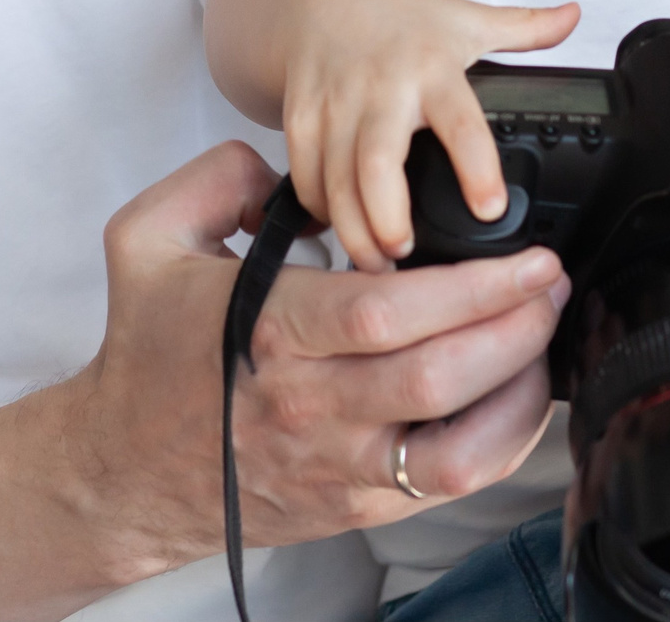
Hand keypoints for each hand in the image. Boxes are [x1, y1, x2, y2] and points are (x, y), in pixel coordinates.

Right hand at [85, 142, 566, 578]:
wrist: (119, 469)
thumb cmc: (147, 355)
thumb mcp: (146, 239)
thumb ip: (215, 178)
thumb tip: (280, 164)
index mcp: (267, 332)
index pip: (382, 312)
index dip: (468, 286)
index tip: (521, 255)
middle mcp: (307, 406)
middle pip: (436, 374)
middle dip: (515, 325)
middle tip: (550, 282)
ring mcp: (336, 465)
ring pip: (453, 446)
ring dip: (518, 389)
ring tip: (544, 335)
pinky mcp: (355, 504)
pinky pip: (447, 484)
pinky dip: (500, 444)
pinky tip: (519, 397)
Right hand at [278, 0, 577, 270]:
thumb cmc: (399, 19)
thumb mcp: (465, 17)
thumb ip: (524, 27)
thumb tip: (575, 16)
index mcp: (432, 68)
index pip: (460, 121)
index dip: (476, 167)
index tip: (490, 209)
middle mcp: (382, 89)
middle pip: (379, 162)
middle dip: (388, 216)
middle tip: (406, 253)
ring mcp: (335, 105)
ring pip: (336, 179)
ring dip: (353, 228)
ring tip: (377, 262)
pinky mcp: (298, 119)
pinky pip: (305, 176)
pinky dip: (320, 210)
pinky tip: (341, 231)